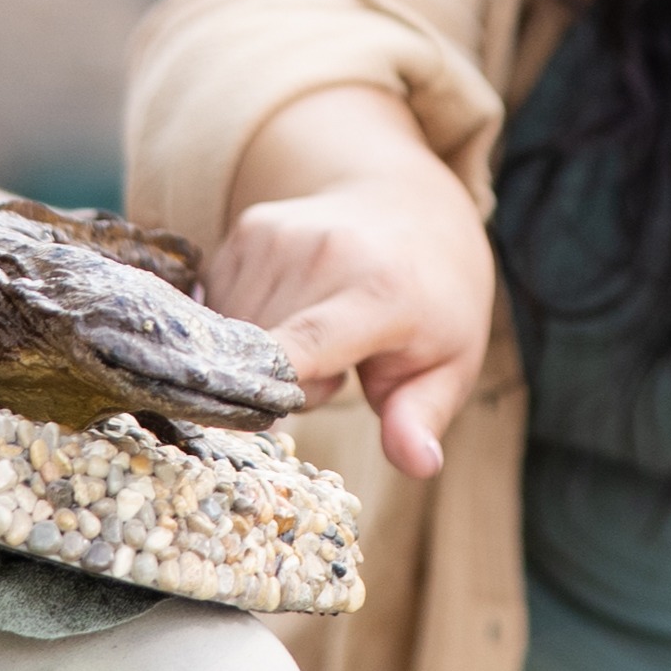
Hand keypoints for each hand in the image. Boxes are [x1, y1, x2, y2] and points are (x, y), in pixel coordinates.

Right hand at [203, 91, 492, 479]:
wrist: (412, 207)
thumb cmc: (433, 302)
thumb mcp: (448, 363)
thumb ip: (422, 417)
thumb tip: (420, 464)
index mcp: (381, 292)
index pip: (305, 347)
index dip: (272, 386)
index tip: (254, 416)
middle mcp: (327, 253)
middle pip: (265, 358)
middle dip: (290, 383)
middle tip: (339, 365)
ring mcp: (282, 235)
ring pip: (236, 334)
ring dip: (266, 352)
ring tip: (319, 331)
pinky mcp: (250, 227)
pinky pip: (222, 303)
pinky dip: (249, 319)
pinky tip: (294, 304)